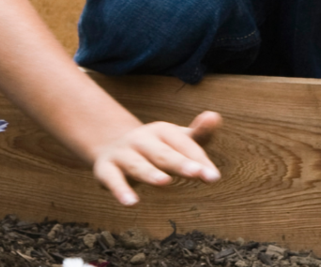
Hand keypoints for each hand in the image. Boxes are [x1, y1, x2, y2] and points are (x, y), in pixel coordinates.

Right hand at [88, 111, 222, 204]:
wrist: (112, 145)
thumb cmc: (156, 147)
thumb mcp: (177, 140)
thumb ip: (199, 134)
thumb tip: (215, 117)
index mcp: (162, 131)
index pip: (184, 145)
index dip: (199, 160)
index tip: (213, 176)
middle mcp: (142, 139)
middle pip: (163, 153)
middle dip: (180, 163)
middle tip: (197, 173)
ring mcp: (123, 153)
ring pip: (138, 165)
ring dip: (150, 173)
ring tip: (164, 182)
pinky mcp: (106, 169)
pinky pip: (112, 180)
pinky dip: (120, 190)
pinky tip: (131, 203)